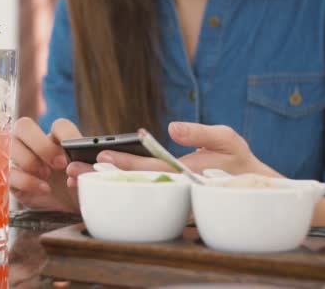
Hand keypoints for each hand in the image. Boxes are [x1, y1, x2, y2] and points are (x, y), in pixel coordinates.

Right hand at [10, 118, 81, 211]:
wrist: (68, 209)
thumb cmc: (77, 186)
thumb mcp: (86, 175)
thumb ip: (86, 165)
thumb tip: (84, 165)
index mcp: (56, 138)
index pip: (58, 125)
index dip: (66, 135)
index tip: (74, 149)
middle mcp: (34, 143)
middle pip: (24, 126)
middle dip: (41, 145)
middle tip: (59, 164)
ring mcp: (19, 159)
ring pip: (13, 147)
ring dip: (32, 162)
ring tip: (48, 176)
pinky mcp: (12, 178)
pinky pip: (10, 174)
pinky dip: (28, 182)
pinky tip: (44, 189)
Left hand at [92, 122, 282, 177]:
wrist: (251, 188)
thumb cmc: (239, 160)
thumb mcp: (227, 139)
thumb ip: (200, 133)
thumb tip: (171, 128)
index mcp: (187, 172)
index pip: (150, 167)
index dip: (125, 161)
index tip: (100, 154)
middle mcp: (175, 188)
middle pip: (133, 182)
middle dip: (103, 176)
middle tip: (73, 170)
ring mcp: (170, 196)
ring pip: (133, 191)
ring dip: (104, 184)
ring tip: (76, 178)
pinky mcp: (168, 198)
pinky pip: (139, 193)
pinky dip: (117, 188)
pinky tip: (96, 181)